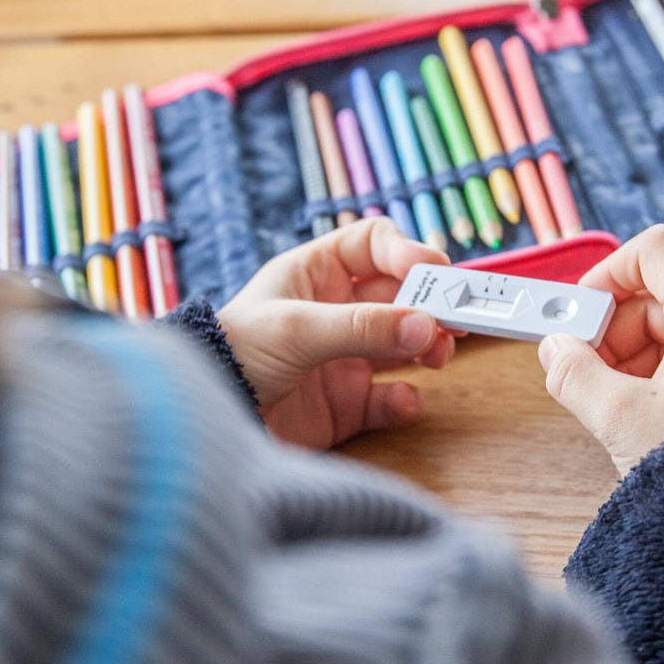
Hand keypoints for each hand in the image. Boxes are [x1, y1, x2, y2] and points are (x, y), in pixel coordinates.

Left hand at [218, 219, 459, 449]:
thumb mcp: (296, 329)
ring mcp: (342, 357)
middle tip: (456, 320)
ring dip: (428, 346)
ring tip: (438, 355)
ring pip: (405, 344)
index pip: (374, 245)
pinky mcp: (345, 404)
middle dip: (430, 304)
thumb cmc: (233, 354)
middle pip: (401, 295)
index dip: (406, 251)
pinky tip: (404, 399)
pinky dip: (404, 399)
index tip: (433, 272)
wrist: (206, 418)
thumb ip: (362, 327)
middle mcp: (335, 310)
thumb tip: (426, 325)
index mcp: (315, 274)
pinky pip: (389, 398)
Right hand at [538, 225, 663, 474]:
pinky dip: (660, 371)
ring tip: (610, 400)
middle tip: (584, 368)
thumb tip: (555, 350)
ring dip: (633, 354)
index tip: (581, 311)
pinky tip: (638, 410)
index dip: (610, 272)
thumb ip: (575, 373)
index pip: (657, 252)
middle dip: (614, 328)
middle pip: (662, 295)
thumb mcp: (620, 418)